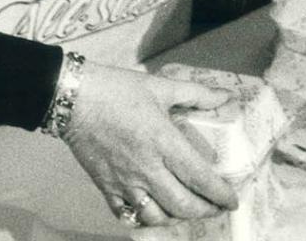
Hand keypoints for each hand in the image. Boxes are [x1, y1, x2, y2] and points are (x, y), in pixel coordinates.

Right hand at [61, 66, 237, 226]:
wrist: (73, 98)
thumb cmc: (118, 90)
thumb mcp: (161, 87)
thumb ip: (197, 94)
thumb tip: (226, 97)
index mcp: (164, 142)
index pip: (199, 178)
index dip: (220, 194)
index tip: (232, 200)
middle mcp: (147, 168)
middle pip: (182, 205)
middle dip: (205, 211)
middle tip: (215, 207)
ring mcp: (125, 182)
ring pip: (157, 216)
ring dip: (177, 217)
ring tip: (186, 209)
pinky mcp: (106, 187)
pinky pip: (128, 214)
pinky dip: (145, 218)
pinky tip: (154, 211)